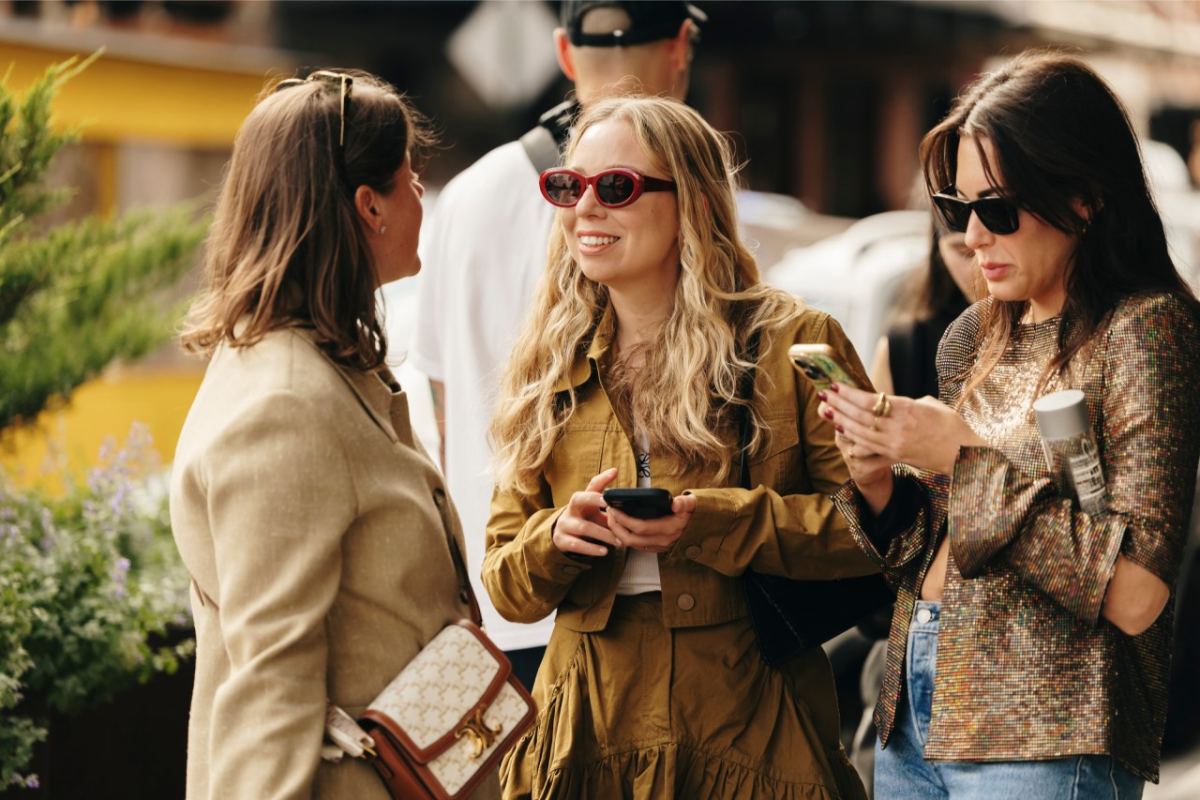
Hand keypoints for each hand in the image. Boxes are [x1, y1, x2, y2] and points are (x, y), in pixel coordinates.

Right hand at [553, 468, 621, 556]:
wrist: (563, 536)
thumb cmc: (585, 519)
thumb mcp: (596, 511)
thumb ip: (610, 504)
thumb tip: (631, 500)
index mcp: (582, 498)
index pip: (591, 485)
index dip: (602, 479)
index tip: (614, 473)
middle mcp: (571, 508)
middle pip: (578, 499)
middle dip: (593, 499)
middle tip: (610, 505)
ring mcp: (565, 524)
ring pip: (584, 527)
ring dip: (603, 534)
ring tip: (619, 541)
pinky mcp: (562, 540)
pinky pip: (577, 545)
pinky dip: (592, 549)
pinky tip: (604, 551)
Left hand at [606, 494, 696, 553]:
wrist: (703, 526)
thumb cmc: (694, 512)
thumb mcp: (693, 503)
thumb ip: (684, 502)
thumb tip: (675, 504)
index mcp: (670, 528)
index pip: (640, 526)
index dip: (624, 519)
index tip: (613, 508)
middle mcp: (663, 540)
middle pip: (631, 539)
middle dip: (615, 527)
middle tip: (608, 513)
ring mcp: (660, 546)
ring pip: (632, 544)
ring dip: (618, 533)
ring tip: (611, 518)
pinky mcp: (658, 548)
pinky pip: (638, 546)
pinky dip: (626, 538)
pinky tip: (620, 527)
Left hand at [818, 384, 984, 475]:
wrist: (964, 456)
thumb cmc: (952, 427)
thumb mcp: (932, 406)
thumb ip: (909, 402)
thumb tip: (893, 401)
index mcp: (909, 410)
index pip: (872, 401)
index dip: (850, 393)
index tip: (836, 385)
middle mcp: (899, 427)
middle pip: (861, 414)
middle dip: (840, 403)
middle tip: (823, 393)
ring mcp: (895, 443)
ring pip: (861, 430)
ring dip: (841, 419)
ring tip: (826, 408)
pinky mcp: (895, 455)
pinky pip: (868, 444)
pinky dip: (852, 434)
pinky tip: (841, 427)